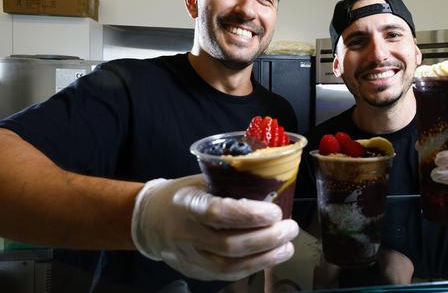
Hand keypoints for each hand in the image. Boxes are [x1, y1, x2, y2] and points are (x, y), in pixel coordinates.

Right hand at [131, 175, 298, 280]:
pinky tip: (271, 256)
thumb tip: (273, 181)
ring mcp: (190, 257)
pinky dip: (254, 267)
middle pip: (230, 245)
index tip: (275, 212)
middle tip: (289, 227)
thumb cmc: (183, 196)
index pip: (218, 213)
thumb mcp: (202, 179)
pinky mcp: (197, 271)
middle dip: (267, 239)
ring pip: (230, 267)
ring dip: (265, 257)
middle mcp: (187, 234)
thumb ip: (232, 182)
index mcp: (187, 204)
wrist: (151, 220)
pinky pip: (227, 275)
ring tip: (287, 245)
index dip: (250, 215)